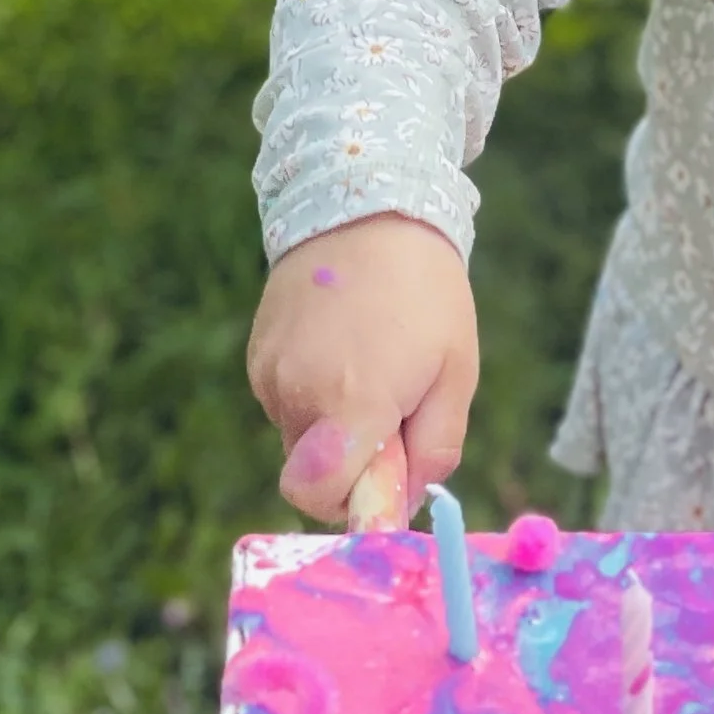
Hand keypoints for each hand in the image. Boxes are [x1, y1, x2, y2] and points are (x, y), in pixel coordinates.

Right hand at [247, 215, 478, 527]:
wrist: (367, 207)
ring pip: (300, 439)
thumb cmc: (427, 294)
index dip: (352, 506)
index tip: (386, 485)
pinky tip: (345, 349)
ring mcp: (268, 374)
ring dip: (335, 426)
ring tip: (373, 365)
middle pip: (313, 473)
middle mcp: (296, 393)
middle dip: (354, 463)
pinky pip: (286, 403)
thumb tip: (406, 501)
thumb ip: (435, 448)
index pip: (317, 495)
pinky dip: (315, 396)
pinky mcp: (257, 356)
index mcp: (351, 402)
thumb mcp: (456, 373)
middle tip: (396, 412)